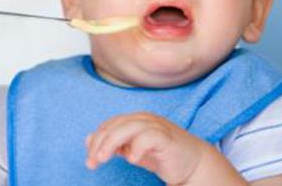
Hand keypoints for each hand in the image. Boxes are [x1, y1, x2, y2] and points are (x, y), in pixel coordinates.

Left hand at [85, 112, 208, 184]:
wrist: (193, 163)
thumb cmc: (161, 155)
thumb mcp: (132, 150)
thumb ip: (114, 145)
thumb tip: (88, 140)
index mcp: (133, 120)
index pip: (108, 126)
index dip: (96, 141)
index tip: (90, 160)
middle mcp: (143, 119)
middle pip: (114, 126)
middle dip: (100, 144)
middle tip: (92, 162)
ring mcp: (156, 126)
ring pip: (128, 128)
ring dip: (111, 143)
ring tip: (103, 159)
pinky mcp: (167, 138)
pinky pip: (149, 137)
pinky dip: (137, 146)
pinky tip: (131, 160)